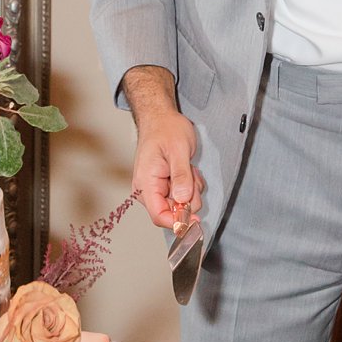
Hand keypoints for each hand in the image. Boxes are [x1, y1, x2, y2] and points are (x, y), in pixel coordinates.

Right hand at [132, 110, 204, 230]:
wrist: (161, 118)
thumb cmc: (165, 130)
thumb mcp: (178, 150)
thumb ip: (181, 176)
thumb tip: (183, 200)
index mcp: (146, 183)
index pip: (158, 215)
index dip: (177, 222)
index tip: (195, 220)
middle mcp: (148, 190)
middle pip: (172, 212)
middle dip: (188, 198)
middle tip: (191, 175)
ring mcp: (157, 188)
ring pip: (181, 205)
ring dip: (191, 189)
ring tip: (188, 168)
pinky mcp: (165, 186)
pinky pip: (183, 195)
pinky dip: (190, 185)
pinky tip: (187, 169)